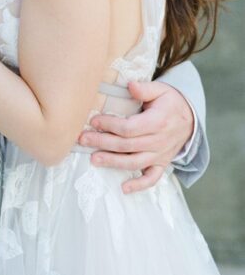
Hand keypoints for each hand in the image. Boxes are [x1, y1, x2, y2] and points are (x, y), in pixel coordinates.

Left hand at [78, 80, 193, 194]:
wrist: (191, 120)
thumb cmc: (170, 103)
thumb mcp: (161, 90)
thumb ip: (145, 88)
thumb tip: (130, 85)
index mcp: (157, 122)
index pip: (129, 128)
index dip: (110, 125)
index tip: (93, 121)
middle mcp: (159, 142)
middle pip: (127, 145)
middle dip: (103, 143)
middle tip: (83, 139)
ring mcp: (160, 155)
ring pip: (134, 162)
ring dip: (113, 162)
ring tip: (93, 160)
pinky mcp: (161, 164)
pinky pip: (152, 178)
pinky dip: (139, 185)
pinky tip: (123, 188)